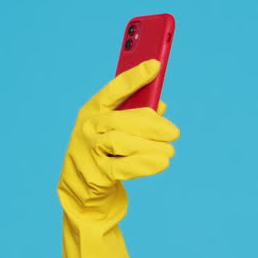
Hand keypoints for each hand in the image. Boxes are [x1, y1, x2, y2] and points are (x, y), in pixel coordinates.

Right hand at [58, 59, 180, 257]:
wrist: (82, 192)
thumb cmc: (105, 153)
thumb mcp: (117, 130)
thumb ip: (137, 115)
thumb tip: (160, 104)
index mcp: (93, 109)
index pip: (113, 89)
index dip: (134, 77)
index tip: (156, 65)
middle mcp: (87, 127)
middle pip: (121, 119)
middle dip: (151, 124)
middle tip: (175, 132)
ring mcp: (88, 151)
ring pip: (121, 142)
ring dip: (150, 146)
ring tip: (170, 151)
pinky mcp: (95, 175)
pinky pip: (123, 167)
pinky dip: (145, 164)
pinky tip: (162, 163)